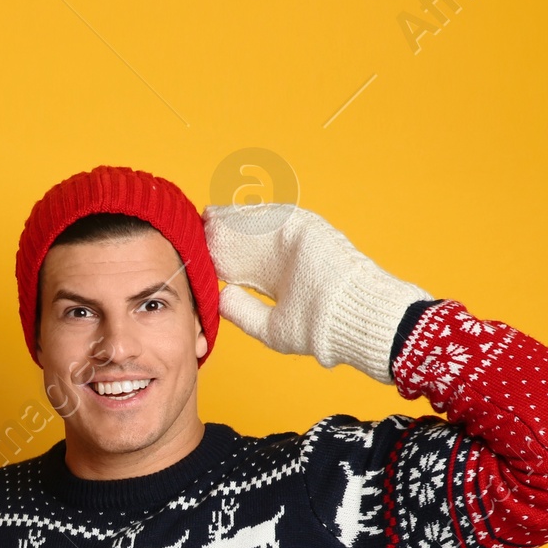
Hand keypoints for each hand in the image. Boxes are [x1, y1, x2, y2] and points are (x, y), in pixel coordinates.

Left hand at [204, 203, 429, 382]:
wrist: (352, 322)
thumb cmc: (319, 331)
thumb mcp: (270, 327)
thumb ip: (243, 312)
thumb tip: (220, 296)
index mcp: (280, 281)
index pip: (243, 265)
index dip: (220, 258)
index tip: (198, 254)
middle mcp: (287, 259)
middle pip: (246, 242)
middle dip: (221, 235)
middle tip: (195, 227)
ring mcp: (297, 243)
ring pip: (256, 226)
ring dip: (230, 221)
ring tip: (205, 218)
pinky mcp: (305, 230)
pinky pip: (269, 218)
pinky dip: (246, 215)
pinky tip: (223, 216)